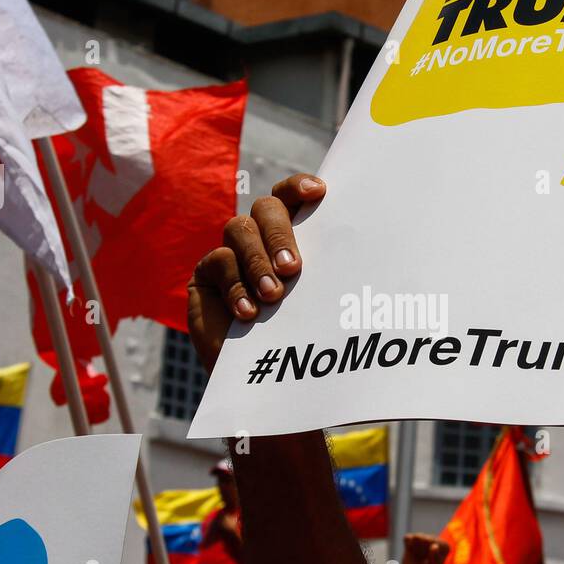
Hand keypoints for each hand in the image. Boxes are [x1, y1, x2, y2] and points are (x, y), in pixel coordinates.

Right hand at [187, 174, 326, 372]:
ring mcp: (231, 251)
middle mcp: (259, 235)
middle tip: (293, 269)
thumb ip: (327, 272)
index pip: (291, 196)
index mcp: (290, 234)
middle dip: (279, 234)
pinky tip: (249, 313)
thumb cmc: (300, 336)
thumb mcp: (316, 300)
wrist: (266, 377)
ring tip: (273, 295)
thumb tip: (358, 248)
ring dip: (258, 261)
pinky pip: (219, 262)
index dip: (299, 186)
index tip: (318, 193)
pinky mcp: (206, 274)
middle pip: (266, 208)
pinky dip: (236, 287)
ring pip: (239, 229)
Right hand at [400, 533, 450, 563]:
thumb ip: (435, 558)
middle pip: (428, 539)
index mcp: (444, 547)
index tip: (431, 563)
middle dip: (423, 551)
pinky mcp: (411, 541)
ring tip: (418, 557)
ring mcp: (423, 540)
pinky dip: (408, 545)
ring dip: (416, 548)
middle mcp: (435, 541)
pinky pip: (408, 538)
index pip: (438, 544)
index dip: (432, 554)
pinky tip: (411, 552)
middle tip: (423, 561)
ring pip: (417, 537)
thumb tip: (434, 546)